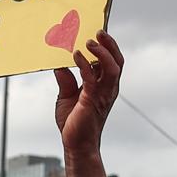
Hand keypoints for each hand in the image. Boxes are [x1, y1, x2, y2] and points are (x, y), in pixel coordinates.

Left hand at [53, 32, 122, 152]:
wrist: (76, 145)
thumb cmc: (74, 124)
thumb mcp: (66, 97)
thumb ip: (66, 80)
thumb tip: (59, 65)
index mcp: (105, 86)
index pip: (111, 62)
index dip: (108, 47)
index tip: (98, 34)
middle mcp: (108, 88)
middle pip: (117, 61)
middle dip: (110, 45)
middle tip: (99, 31)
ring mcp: (102, 94)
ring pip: (112, 67)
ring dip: (103, 52)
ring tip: (91, 41)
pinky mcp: (92, 100)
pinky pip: (92, 78)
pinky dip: (85, 64)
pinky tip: (76, 55)